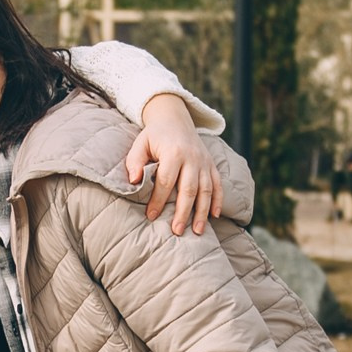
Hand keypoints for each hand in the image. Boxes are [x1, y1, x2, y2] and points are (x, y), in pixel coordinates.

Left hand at [126, 95, 225, 234]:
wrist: (176, 120)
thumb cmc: (155, 136)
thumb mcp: (140, 143)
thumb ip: (134, 162)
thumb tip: (133, 181)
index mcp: (174, 153)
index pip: (166, 181)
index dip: (158, 200)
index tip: (151, 216)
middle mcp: (192, 158)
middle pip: (188, 189)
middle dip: (183, 212)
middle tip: (177, 231)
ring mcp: (204, 162)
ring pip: (206, 190)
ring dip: (203, 212)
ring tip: (198, 231)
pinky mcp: (211, 165)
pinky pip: (218, 184)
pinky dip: (219, 200)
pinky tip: (215, 216)